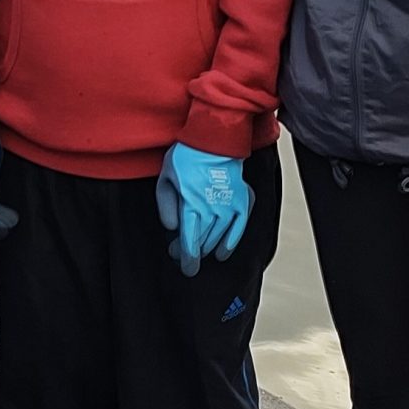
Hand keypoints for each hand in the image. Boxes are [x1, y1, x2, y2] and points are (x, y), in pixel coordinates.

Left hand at [156, 145, 249, 274]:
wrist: (215, 139)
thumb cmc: (186, 157)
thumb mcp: (166, 178)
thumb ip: (166, 206)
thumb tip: (173, 229)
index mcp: (192, 204)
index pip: (190, 240)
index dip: (188, 258)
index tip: (186, 269)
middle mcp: (213, 208)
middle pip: (204, 241)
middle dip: (193, 252)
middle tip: (181, 256)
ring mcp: (230, 205)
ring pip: (219, 237)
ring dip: (209, 248)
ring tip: (200, 253)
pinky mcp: (242, 200)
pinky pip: (239, 227)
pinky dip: (231, 242)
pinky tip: (222, 253)